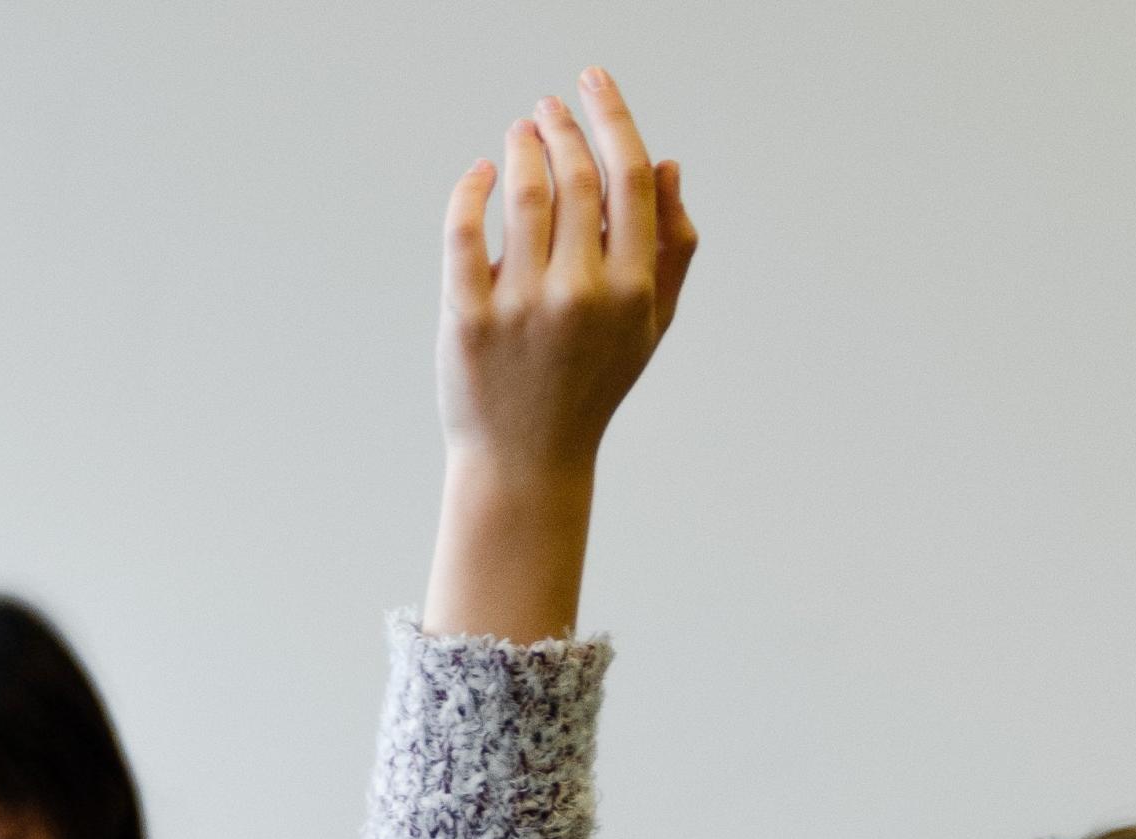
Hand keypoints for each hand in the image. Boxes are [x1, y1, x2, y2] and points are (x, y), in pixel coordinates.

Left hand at [424, 68, 698, 642]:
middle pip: (575, 177)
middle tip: (547, 109)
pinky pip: (464, 230)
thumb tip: (668, 164)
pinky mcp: (469, 318)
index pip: (629, 178)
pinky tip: (479, 173)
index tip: (592, 81)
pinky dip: (471, 188)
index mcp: (632, 290)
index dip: (611, 117)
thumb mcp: (648, 325)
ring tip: (519, 136)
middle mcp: (581, 294)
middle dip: (560, 128)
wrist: (527, 460)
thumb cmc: (592, 384)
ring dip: (519, 149)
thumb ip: (671, 247)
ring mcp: (523, 306)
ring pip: (521, 193)